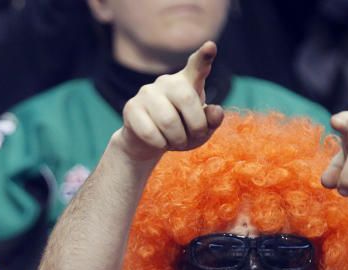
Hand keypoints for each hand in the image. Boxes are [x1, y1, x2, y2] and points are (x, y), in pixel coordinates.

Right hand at [114, 41, 224, 161]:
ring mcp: (147, 92)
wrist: (148, 144)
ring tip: (176, 141)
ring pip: (168, 121)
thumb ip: (212, 120)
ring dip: (177, 140)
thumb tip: (215, 112)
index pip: (198, 66)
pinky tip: (159, 142)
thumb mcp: (201, 130)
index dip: (204, 57)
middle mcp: (167, 81)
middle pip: (187, 99)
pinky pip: (150, 132)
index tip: (210, 46)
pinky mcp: (132, 107)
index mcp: (188, 81)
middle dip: (195, 126)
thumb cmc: (180, 133)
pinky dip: (160, 144)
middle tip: (192, 137)